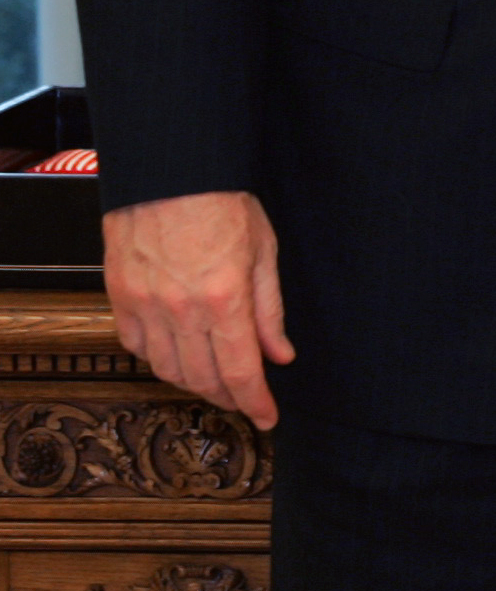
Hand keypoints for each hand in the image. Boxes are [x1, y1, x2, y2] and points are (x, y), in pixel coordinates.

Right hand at [103, 191, 293, 430]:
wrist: (170, 172)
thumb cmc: (223, 201)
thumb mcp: (264, 251)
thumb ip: (270, 309)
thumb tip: (280, 355)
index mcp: (225, 297)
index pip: (242, 371)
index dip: (256, 403)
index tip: (267, 418)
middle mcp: (181, 309)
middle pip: (204, 378)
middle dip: (228, 397)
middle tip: (245, 400)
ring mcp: (145, 305)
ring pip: (168, 369)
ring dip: (194, 382)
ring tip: (215, 380)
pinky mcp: (120, 297)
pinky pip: (137, 347)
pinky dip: (159, 359)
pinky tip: (177, 354)